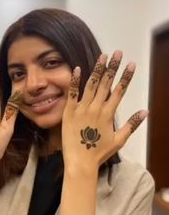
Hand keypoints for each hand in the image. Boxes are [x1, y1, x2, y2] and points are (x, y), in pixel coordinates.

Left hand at [62, 51, 147, 173]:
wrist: (80, 162)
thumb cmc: (99, 152)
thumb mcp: (119, 140)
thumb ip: (132, 124)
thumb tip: (145, 111)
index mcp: (108, 114)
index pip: (119, 91)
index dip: (126, 77)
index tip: (131, 64)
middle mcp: (96, 108)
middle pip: (106, 84)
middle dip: (113, 67)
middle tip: (118, 53)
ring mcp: (82, 108)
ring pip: (91, 85)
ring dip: (98, 69)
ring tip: (104, 56)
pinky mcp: (69, 111)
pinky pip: (72, 93)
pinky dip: (75, 80)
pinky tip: (79, 68)